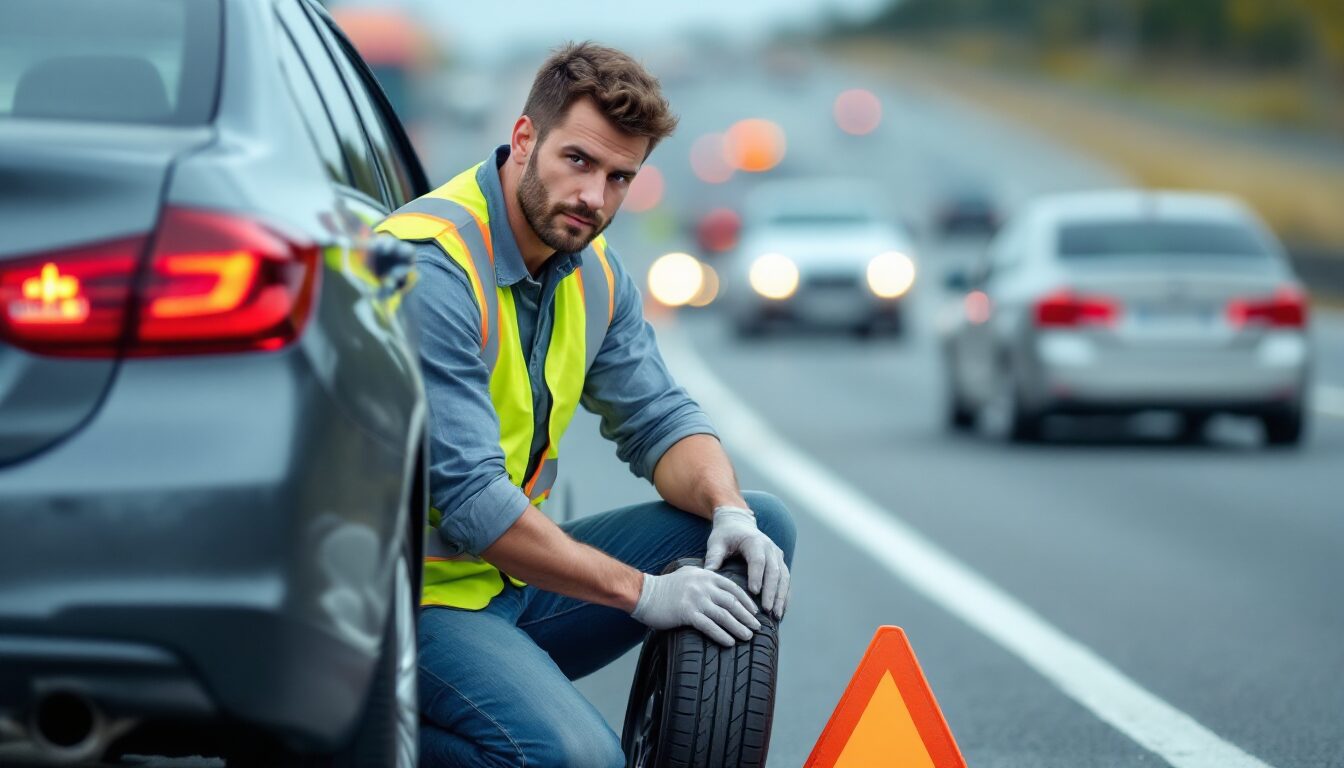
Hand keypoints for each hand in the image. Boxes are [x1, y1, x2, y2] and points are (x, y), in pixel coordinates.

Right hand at [630, 566, 760, 646]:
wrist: (643, 593)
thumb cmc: (665, 587)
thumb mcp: (688, 575)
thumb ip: (705, 580)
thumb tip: (721, 591)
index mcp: (706, 575)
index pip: (733, 588)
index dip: (746, 601)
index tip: (755, 612)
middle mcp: (703, 585)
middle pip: (732, 602)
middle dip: (747, 616)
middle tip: (757, 627)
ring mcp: (695, 599)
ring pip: (724, 615)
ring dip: (738, 627)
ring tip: (748, 637)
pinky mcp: (687, 612)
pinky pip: (709, 626)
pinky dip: (721, 635)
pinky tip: (729, 642)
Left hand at [704, 505, 789, 619]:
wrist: (739, 523)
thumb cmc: (725, 534)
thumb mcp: (716, 542)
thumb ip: (713, 556)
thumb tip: (707, 573)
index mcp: (754, 541)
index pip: (757, 560)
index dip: (757, 575)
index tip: (754, 592)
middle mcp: (769, 548)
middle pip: (774, 571)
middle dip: (772, 592)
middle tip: (767, 610)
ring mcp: (777, 555)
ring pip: (783, 577)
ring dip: (781, 597)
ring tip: (777, 615)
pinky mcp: (780, 562)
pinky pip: (785, 580)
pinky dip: (784, 595)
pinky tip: (781, 610)